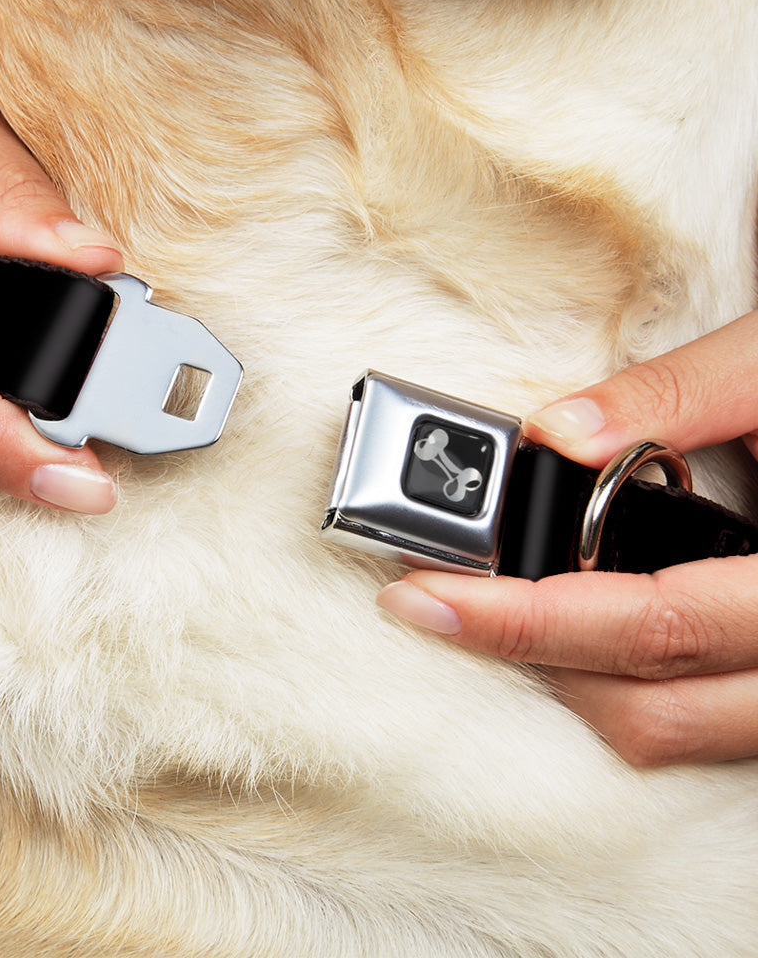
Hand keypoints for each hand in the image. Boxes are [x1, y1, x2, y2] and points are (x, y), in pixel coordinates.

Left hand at [378, 310, 757, 765]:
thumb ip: (676, 396)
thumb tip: (555, 432)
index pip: (653, 625)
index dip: (526, 620)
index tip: (426, 596)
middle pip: (650, 707)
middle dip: (527, 656)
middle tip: (436, 601)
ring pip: (673, 731)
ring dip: (571, 679)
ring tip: (495, 610)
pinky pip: (700, 720)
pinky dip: (624, 682)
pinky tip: (577, 624)